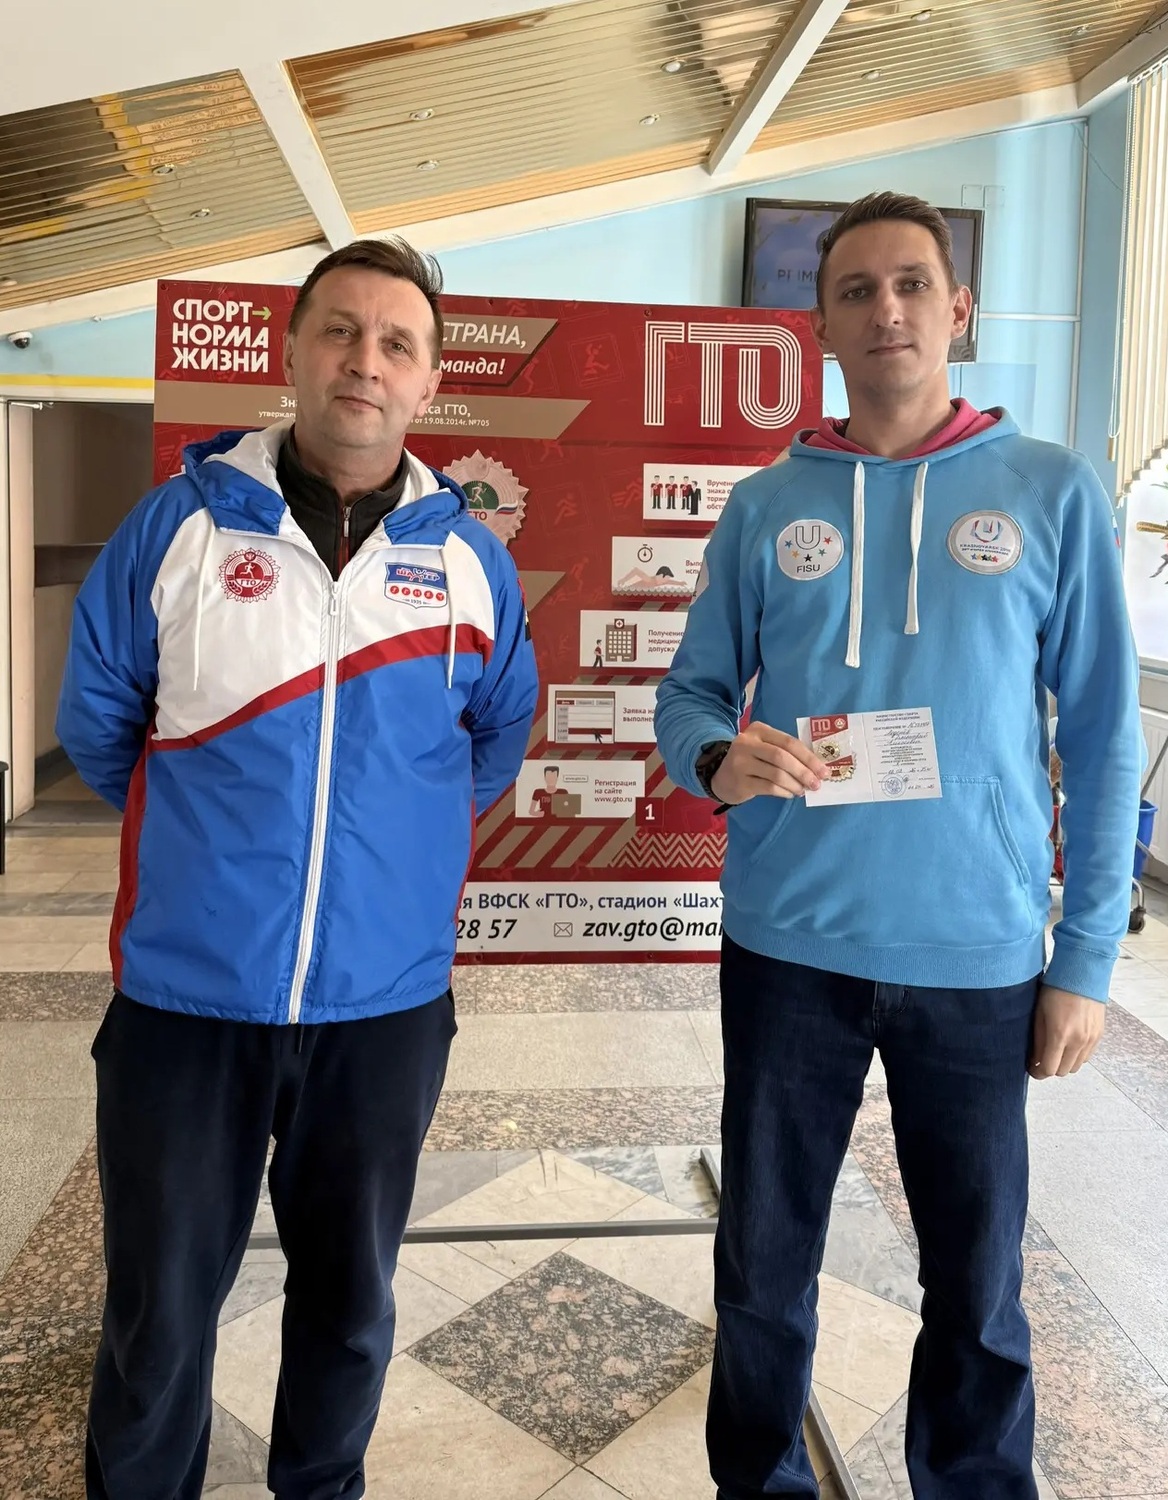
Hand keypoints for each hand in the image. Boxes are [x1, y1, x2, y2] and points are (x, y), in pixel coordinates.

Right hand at [711, 722, 827, 805]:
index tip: (824, 770)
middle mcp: (747, 743)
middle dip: (804, 772)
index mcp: (759, 730)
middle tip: (816, 784)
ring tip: (802, 790)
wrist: (720, 776)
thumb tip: (816, 768)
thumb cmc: (751, 761)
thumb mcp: (765, 748)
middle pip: (782, 757)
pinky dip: (784, 792)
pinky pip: (769, 787)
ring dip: (795, 784)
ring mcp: (741, 762)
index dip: (809, 757)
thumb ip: (786, 752)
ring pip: (776, 774)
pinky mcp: (740, 781)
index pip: (789, 742)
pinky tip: (789, 794)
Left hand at [1029, 986, 1105, 1079]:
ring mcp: (1091, 1039)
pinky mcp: (1099, 1035)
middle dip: (1050, 1068)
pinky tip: (1068, 1044)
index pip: (1049, 1069)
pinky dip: (1077, 1056)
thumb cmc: (1055, 990)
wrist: (1082, 974)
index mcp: (1060, 1035)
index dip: (1038, 1072)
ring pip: (1077, 1066)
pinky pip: (1087, 1056)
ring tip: (1055, 1051)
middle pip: (1063, 1072)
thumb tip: (1034, 1059)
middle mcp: (1078, 1041)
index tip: (1031, 1068)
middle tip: (1041, 1059)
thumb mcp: (1039, 1013)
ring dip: (1064, 1063)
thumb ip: (1038, 1040)